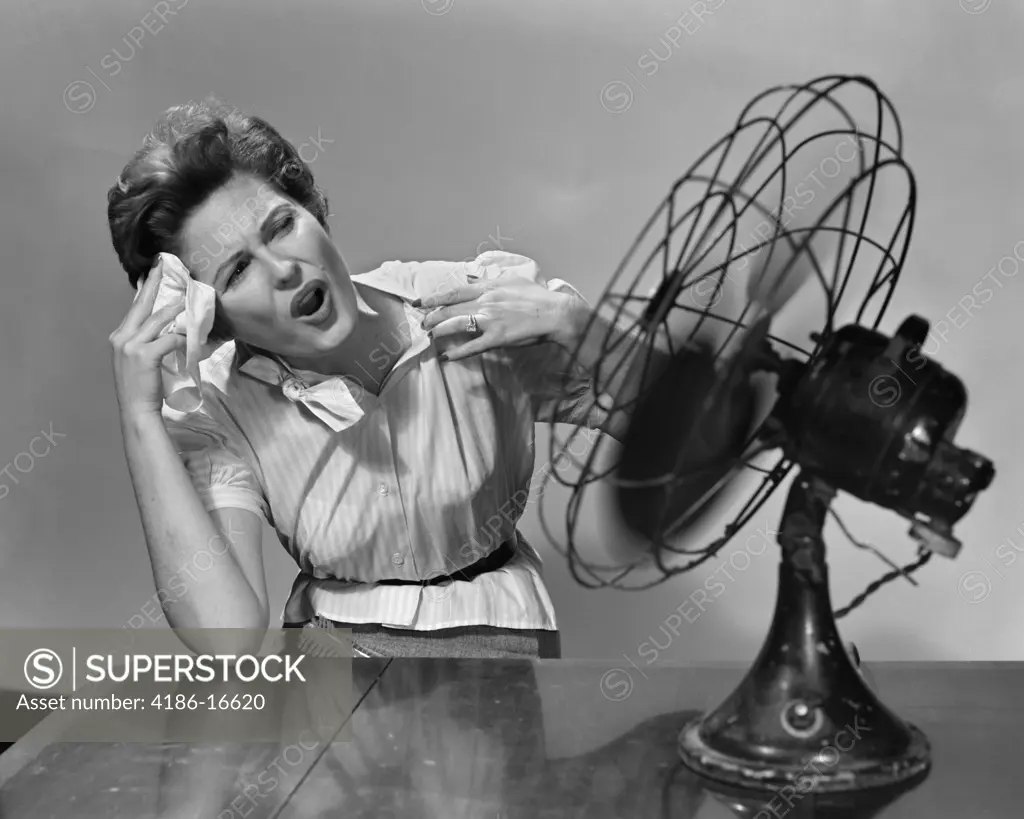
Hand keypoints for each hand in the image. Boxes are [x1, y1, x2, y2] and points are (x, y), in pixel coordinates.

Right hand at [109, 265, 186, 418]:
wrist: (136, 409)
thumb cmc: (142, 386)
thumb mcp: (139, 359)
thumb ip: (147, 341)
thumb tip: (167, 325)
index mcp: (119, 336)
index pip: (134, 308)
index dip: (144, 290)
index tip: (152, 272)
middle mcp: (121, 337)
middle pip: (141, 305)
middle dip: (154, 284)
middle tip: (164, 266)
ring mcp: (131, 346)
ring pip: (157, 320)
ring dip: (174, 310)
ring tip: (186, 300)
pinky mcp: (145, 355)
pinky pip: (169, 340)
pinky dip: (182, 339)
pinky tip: (192, 341)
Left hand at [418, 276, 583, 360]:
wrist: (556, 313)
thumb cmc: (538, 297)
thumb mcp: (512, 280)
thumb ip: (491, 281)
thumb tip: (473, 277)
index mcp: (488, 287)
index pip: (453, 292)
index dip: (433, 297)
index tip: (419, 302)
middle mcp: (485, 302)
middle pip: (450, 309)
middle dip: (431, 316)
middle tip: (421, 323)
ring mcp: (490, 320)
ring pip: (456, 325)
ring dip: (439, 331)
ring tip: (430, 337)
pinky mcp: (497, 337)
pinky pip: (472, 346)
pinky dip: (458, 352)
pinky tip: (447, 356)